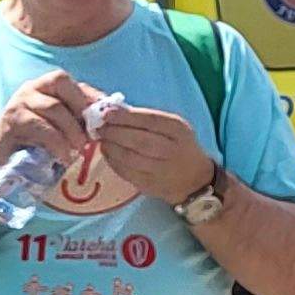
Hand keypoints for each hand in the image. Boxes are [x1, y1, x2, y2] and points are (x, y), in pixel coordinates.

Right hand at [0, 72, 96, 180]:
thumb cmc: (34, 146)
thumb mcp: (59, 128)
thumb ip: (77, 118)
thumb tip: (108, 116)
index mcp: (42, 87)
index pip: (69, 81)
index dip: (89, 95)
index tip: (104, 116)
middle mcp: (29, 89)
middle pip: (60, 81)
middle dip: (80, 106)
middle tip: (91, 133)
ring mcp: (18, 102)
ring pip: (54, 106)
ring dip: (72, 130)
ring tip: (80, 149)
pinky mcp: (12, 121)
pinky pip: (42, 127)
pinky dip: (58, 143)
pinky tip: (64, 156)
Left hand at [92, 104, 217, 207]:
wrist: (195, 179)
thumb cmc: (178, 145)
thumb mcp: (171, 127)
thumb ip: (146, 118)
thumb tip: (113, 110)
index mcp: (177, 129)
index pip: (149, 120)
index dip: (125, 116)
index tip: (106, 113)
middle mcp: (171, 149)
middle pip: (138, 140)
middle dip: (114, 132)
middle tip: (98, 127)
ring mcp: (161, 170)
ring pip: (129, 158)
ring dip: (110, 147)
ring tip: (101, 139)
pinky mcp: (150, 185)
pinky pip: (126, 172)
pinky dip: (113, 161)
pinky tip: (108, 153)